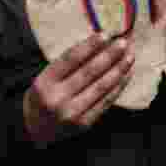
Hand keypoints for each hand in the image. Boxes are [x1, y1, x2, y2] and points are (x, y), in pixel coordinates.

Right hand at [22, 33, 134, 148]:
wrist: (35, 131)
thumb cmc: (44, 96)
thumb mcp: (46, 78)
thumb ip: (69, 63)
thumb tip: (99, 42)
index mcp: (44, 83)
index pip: (70, 59)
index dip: (89, 46)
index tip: (105, 34)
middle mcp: (57, 99)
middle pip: (89, 72)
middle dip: (109, 55)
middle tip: (123, 42)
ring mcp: (72, 113)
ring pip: (101, 87)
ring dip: (119, 69)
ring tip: (130, 55)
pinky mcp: (84, 123)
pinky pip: (106, 101)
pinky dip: (118, 85)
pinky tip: (126, 73)